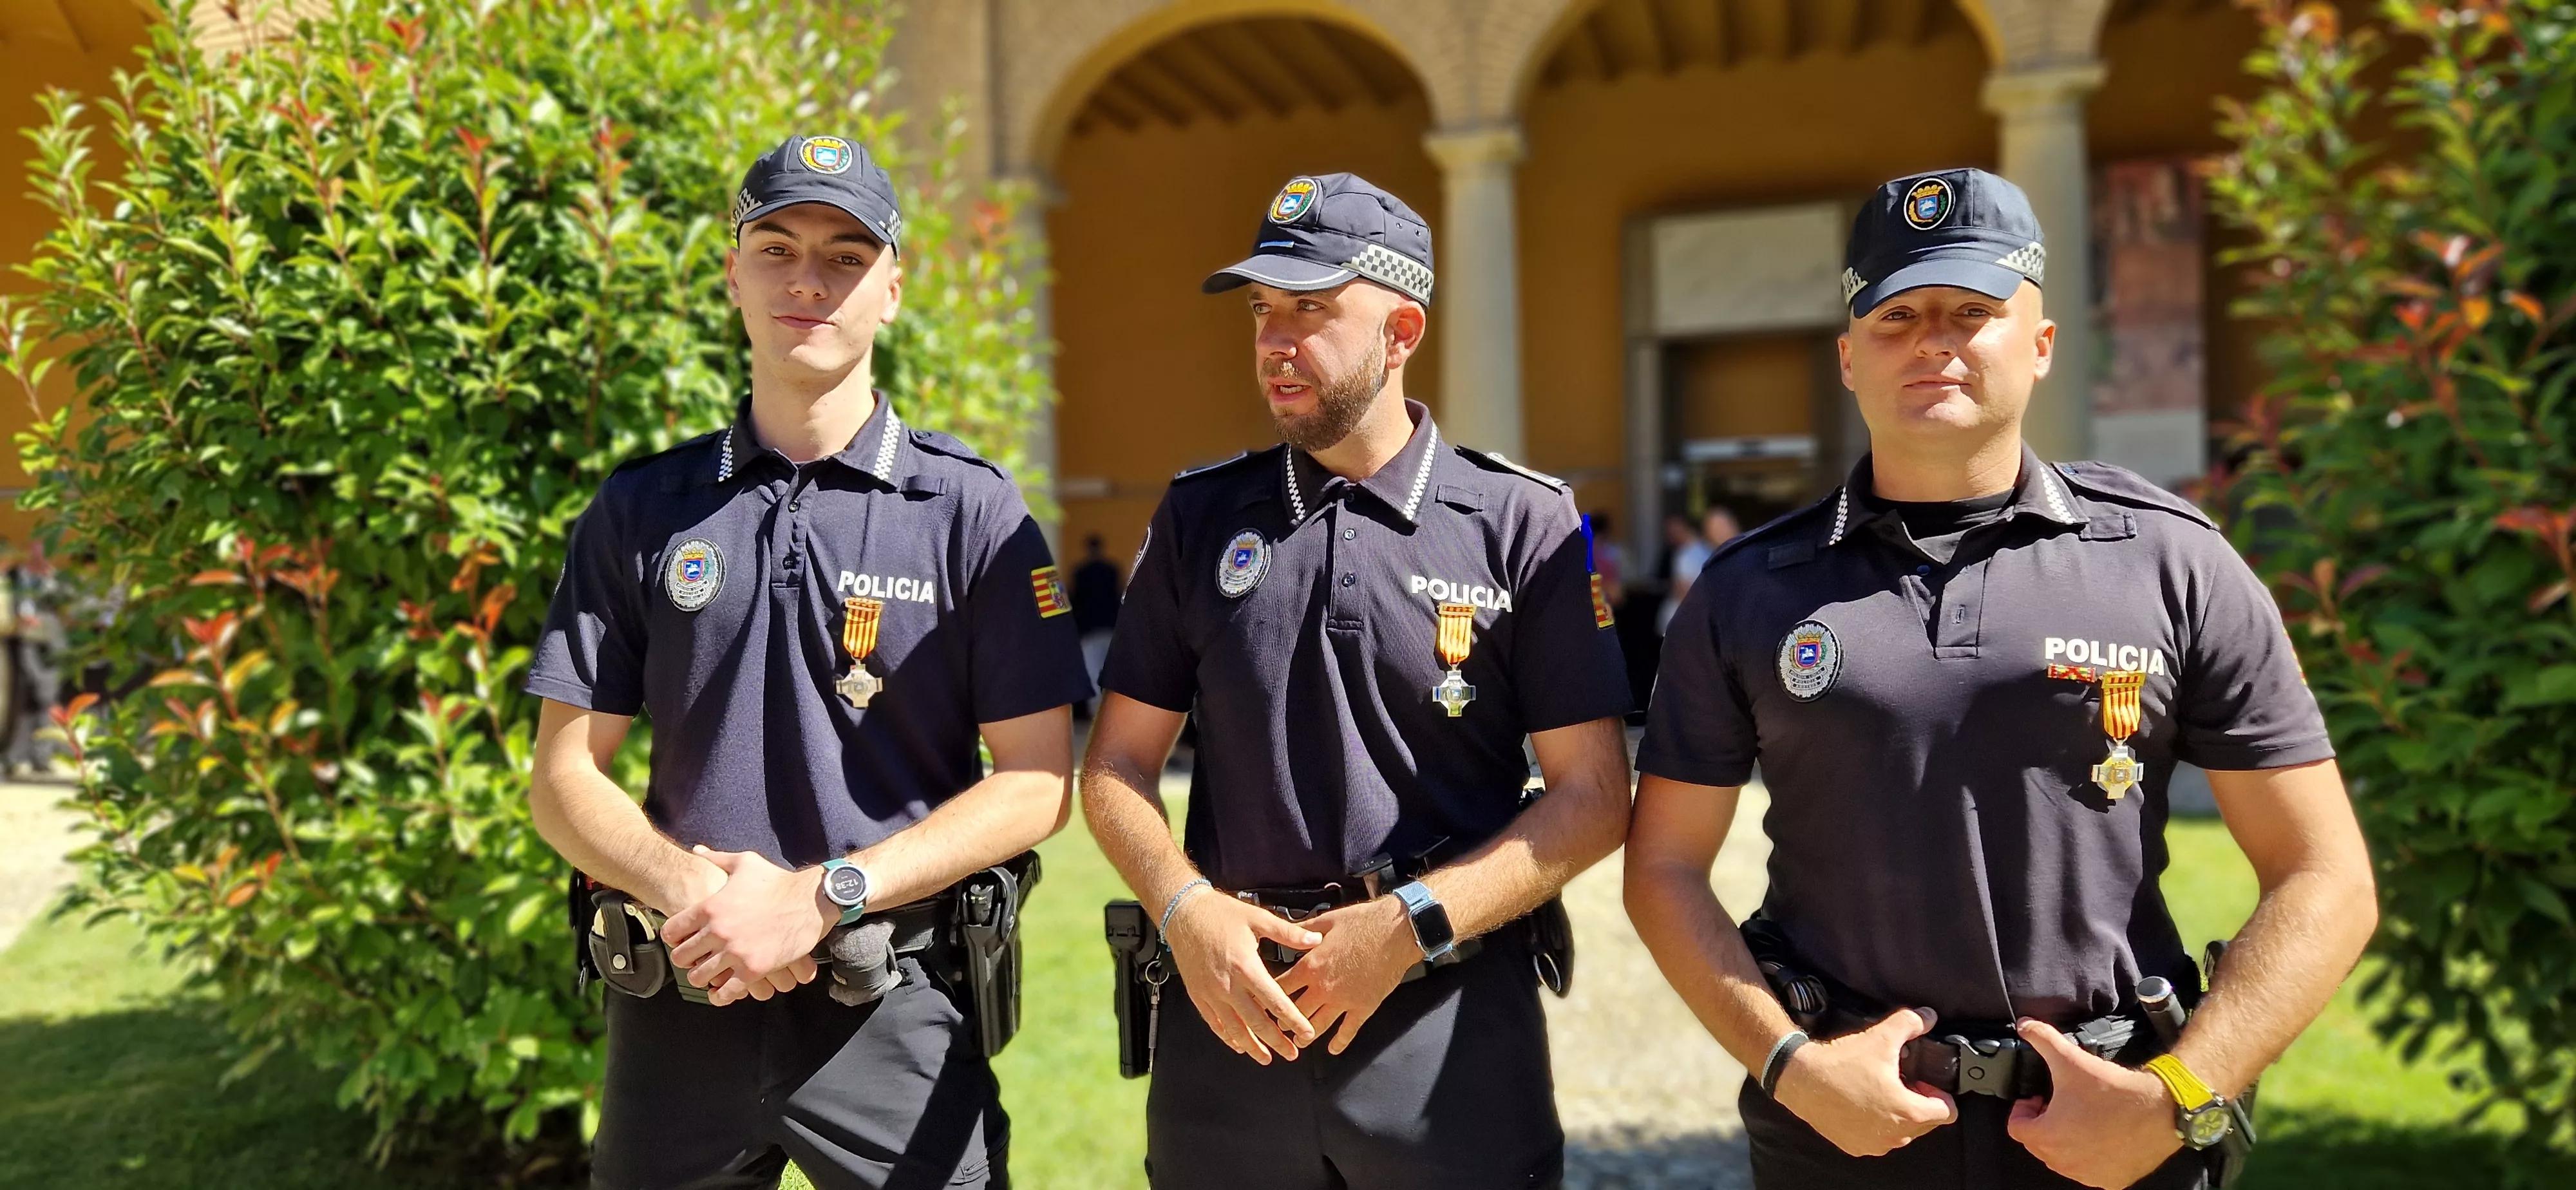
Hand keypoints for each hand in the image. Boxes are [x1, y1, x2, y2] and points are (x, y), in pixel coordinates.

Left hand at [662, 847, 833, 1006]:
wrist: (811, 900)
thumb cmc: (778, 881)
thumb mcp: (745, 863)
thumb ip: (716, 858)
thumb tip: (697, 850)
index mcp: (710, 907)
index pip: (672, 931)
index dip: (673, 937)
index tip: (680, 940)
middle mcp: (719, 932)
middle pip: (682, 957)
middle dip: (685, 960)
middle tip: (693, 959)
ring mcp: (736, 953)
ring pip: (700, 977)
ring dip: (701, 978)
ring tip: (707, 975)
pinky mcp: (754, 969)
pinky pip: (726, 991)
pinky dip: (720, 995)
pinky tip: (719, 993)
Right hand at [1163, 886, 1322, 1064]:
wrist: (1184, 913)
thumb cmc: (1220, 913)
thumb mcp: (1257, 918)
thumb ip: (1288, 933)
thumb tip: (1315, 940)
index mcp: (1246, 966)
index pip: (1275, 1001)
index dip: (1293, 1019)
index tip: (1306, 1032)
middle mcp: (1227, 984)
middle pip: (1256, 1022)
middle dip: (1276, 1041)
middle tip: (1292, 1053)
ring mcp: (1210, 992)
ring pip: (1234, 1028)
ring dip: (1252, 1046)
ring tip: (1266, 1057)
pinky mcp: (1198, 994)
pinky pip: (1214, 1022)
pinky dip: (1227, 1037)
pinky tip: (1237, 1044)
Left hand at [1274, 896, 1419, 1053]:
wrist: (1396, 931)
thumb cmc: (1362, 922)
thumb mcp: (1326, 921)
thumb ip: (1303, 930)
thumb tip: (1287, 930)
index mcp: (1310, 966)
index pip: (1279, 987)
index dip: (1267, 995)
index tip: (1261, 1000)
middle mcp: (1323, 988)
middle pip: (1295, 1012)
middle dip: (1283, 1020)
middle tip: (1277, 1025)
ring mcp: (1344, 1001)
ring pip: (1318, 1026)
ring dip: (1305, 1035)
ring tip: (1299, 1041)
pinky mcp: (1363, 1007)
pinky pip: (1348, 1030)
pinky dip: (1339, 1042)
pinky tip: (1333, 1049)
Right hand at [1771, 1007, 1958, 1156]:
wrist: (1801, 1079)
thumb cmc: (1842, 1063)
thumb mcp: (1880, 1037)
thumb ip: (1910, 1023)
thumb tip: (1928, 1016)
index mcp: (1909, 1112)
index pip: (1947, 1113)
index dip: (1938, 1094)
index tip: (1922, 1082)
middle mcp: (1896, 1136)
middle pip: (1926, 1123)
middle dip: (1919, 1103)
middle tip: (1901, 1082)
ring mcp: (1875, 1145)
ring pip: (1902, 1133)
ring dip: (1898, 1115)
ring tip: (1880, 1092)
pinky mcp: (1856, 1147)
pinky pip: (1878, 1139)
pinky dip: (1877, 1125)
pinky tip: (1863, 1104)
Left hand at [2008, 1019, 2184, 1187]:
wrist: (2160, 1109)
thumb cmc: (2114, 1091)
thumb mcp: (2071, 1059)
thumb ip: (2042, 1039)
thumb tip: (2025, 1025)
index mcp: (2048, 1136)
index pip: (2016, 1128)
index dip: (2024, 1110)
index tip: (2038, 1099)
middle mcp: (2064, 1161)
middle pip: (2039, 1145)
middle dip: (2044, 1124)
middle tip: (2059, 1106)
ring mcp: (2089, 1174)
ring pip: (2063, 1160)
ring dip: (2065, 1141)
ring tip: (2081, 1118)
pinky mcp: (2112, 1180)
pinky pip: (2090, 1171)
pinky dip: (2090, 1156)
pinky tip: (2101, 1135)